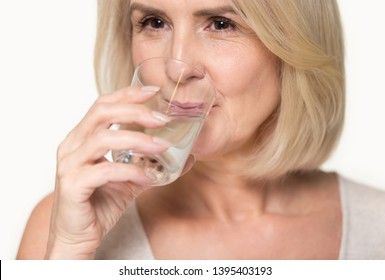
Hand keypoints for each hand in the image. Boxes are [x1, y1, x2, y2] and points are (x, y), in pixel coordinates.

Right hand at [45, 86, 170, 258]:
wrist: (77, 237)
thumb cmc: (100, 204)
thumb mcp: (130, 179)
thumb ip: (151, 165)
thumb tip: (184, 157)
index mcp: (82, 138)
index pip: (102, 105)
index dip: (127, 94)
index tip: (153, 91)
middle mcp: (72, 146)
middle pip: (101, 113)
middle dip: (135, 112)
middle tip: (163, 119)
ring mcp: (69, 165)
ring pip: (103, 139)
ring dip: (138, 140)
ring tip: (163, 148)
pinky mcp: (73, 185)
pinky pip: (105, 171)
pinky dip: (131, 172)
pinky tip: (149, 178)